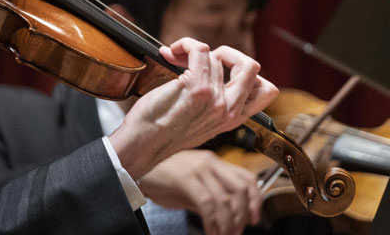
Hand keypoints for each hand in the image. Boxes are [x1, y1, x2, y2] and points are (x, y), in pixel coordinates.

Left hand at [109, 37, 276, 178]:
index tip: (223, 69)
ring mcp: (214, 97)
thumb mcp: (201, 125)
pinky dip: (185, 44)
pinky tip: (171, 51)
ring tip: (175, 57)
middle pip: (252, 66)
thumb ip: (214, 105)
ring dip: (193, 50)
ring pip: (215, 55)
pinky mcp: (196, 86)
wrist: (144, 143)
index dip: (247, 72)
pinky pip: (199, 50)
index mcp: (233, 119)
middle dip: (229, 54)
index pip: (266, 90)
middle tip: (205, 59)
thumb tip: (212, 74)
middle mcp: (228, 109)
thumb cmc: (162, 132)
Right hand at [140, 150, 259, 234]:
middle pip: (240, 189)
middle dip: (242, 216)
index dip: (255, 200)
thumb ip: (211, 195)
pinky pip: (207, 204)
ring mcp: (197, 169)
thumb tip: (230, 215)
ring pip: (225, 200)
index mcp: (213, 161)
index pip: (246, 178)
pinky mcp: (185, 178)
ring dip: (227, 223)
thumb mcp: (193, 184)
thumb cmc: (162, 177)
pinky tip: (210, 231)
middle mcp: (209, 162)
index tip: (255, 219)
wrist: (135, 169)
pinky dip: (212, 222)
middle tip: (237, 232)